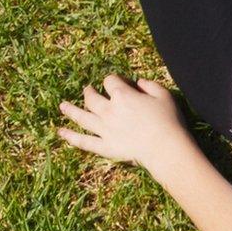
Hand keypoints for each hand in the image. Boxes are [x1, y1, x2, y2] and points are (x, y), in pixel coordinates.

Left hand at [57, 76, 192, 168]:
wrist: (167, 150)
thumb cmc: (170, 122)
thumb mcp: (165, 96)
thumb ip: (150, 85)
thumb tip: (139, 82)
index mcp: (122, 95)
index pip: (110, 81)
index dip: (115, 80)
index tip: (121, 84)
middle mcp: (108, 110)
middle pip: (91, 97)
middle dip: (89, 92)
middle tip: (88, 91)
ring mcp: (104, 129)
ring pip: (81, 116)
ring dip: (71, 110)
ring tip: (63, 106)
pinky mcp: (105, 146)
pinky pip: (84, 141)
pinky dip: (71, 137)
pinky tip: (61, 133)